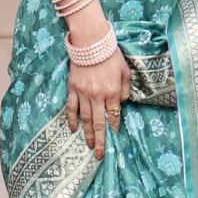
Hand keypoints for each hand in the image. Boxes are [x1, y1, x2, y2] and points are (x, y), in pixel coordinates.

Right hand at [67, 45, 131, 159]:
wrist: (90, 41)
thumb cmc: (110, 54)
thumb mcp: (125, 70)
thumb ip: (126, 88)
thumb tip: (122, 102)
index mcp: (113, 92)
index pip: (114, 115)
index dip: (114, 127)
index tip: (114, 136)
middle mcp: (98, 96)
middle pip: (98, 123)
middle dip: (101, 140)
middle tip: (100, 155)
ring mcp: (83, 93)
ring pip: (84, 119)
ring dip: (87, 134)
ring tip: (89, 146)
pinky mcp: (72, 88)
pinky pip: (72, 108)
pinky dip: (72, 120)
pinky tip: (73, 129)